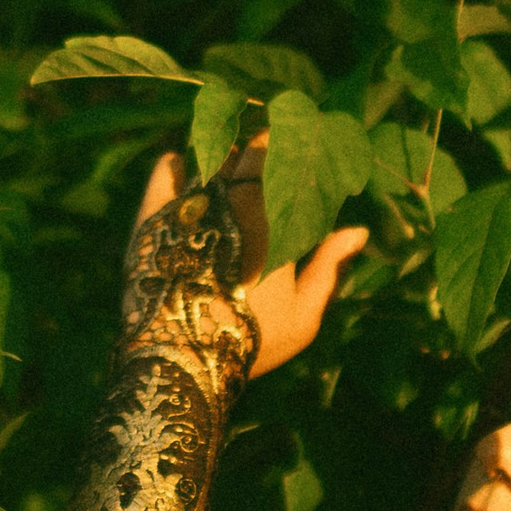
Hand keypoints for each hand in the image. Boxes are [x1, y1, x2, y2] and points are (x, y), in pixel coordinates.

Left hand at [133, 142, 366, 381]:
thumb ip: (328, 266)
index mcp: (276, 217)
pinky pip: (165, 172)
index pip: (287, 159)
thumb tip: (357, 231)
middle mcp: (234, 200)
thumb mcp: (302, 313)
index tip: (301, 155)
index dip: (294, 151)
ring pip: (211, 160)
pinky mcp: (154, 215)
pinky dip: (174, 164)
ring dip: (222, 158)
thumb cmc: (253, 342)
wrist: (182, 361)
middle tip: (267, 159)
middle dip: (260, 149)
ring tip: (228, 167)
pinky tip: (179, 165)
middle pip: (249, 151)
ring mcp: (192, 204)